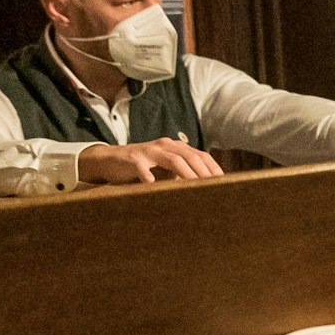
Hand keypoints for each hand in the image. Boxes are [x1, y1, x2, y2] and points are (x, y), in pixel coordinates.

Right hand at [78, 138, 223, 184]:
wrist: (110, 160)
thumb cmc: (142, 166)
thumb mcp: (165, 168)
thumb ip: (182, 173)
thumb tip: (204, 188)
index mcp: (175, 147)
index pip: (200, 155)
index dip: (213, 167)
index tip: (224, 182)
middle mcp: (165, 146)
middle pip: (191, 156)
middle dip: (204, 172)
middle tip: (214, 187)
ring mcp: (149, 151)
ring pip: (173, 160)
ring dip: (186, 173)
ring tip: (195, 186)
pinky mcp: (132, 158)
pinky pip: (141, 166)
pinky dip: (147, 174)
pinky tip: (152, 183)